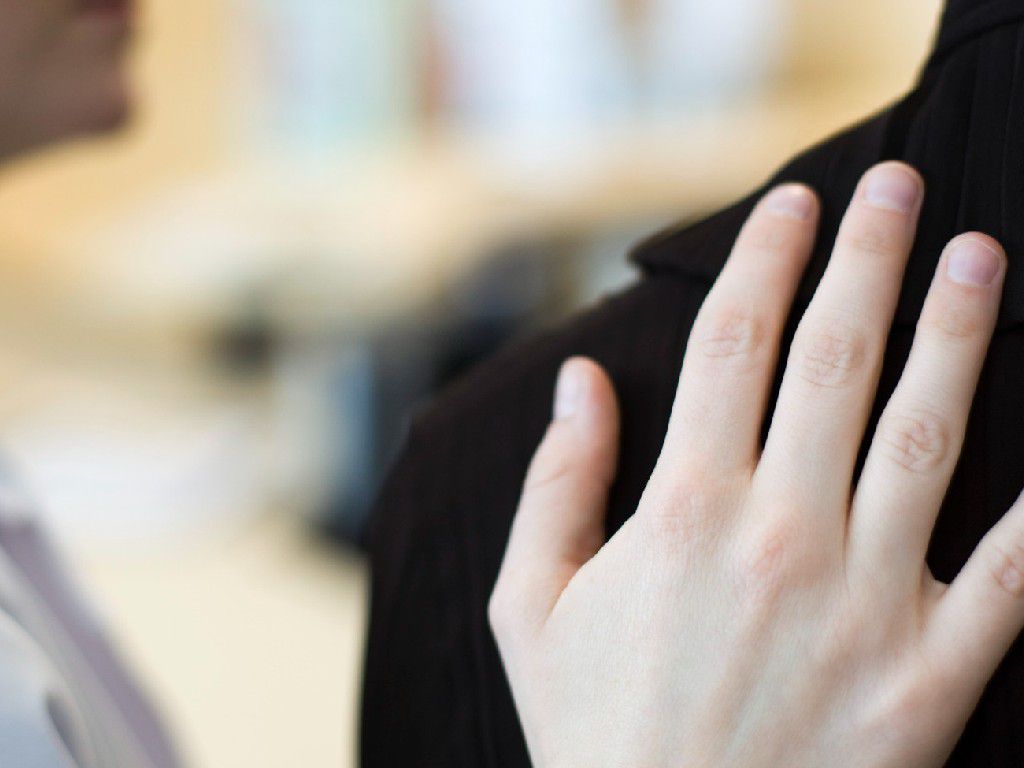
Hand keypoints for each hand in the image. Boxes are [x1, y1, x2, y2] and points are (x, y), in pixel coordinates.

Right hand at [490, 162, 1023, 767]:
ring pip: (924, 433)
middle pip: (831, 360)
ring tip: (981, 255)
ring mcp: (865, 602)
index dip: (764, 259)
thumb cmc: (595, 734)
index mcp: (681, 512)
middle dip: (865, 257)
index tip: (792, 202)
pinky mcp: (930, 677)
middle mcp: (777, 535)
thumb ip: (553, 485)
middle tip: (895, 183)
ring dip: (958, 332)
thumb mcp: (529, 609)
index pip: (729, 345)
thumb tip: (576, 380)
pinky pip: (1014, 574)